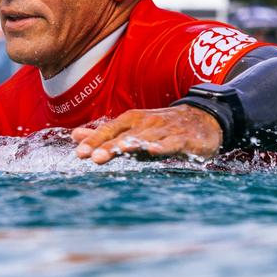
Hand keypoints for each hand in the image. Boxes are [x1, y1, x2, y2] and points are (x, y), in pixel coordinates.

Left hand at [71, 105, 222, 164]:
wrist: (202, 118)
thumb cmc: (161, 127)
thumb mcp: (131, 128)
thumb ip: (104, 134)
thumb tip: (74, 136)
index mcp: (131, 121)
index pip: (109, 130)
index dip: (95, 141)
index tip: (79, 153)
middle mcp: (145, 123)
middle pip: (124, 136)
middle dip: (108, 146)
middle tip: (92, 157)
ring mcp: (164, 130)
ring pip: (145, 139)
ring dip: (131, 145)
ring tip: (117, 152)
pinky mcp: (183, 139)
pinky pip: (171, 143)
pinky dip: (162, 146)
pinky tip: (152, 151)